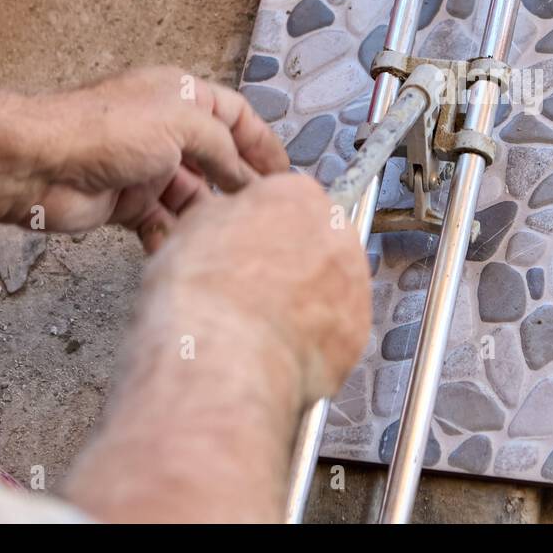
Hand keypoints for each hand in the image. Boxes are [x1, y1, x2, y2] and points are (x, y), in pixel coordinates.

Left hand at [30, 67, 287, 249]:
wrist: (38, 165)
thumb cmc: (106, 129)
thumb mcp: (183, 123)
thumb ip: (223, 149)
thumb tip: (247, 179)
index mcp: (182, 96)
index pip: (237, 117)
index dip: (263, 145)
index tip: (286, 177)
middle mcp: (166, 129)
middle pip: (218, 161)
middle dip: (240, 187)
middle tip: (266, 215)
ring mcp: (147, 167)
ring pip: (194, 197)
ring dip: (210, 217)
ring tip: (232, 238)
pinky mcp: (128, 202)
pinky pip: (164, 223)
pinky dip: (177, 237)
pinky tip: (191, 250)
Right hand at [141, 172, 370, 402]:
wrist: (222, 355)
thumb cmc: (201, 291)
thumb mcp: (194, 226)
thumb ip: (229, 216)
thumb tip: (233, 224)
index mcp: (297, 197)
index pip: (291, 202)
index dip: (266, 231)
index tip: (251, 250)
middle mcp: (336, 233)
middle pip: (319, 242)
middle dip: (294, 264)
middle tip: (256, 291)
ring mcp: (354, 283)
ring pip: (333, 287)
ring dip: (307, 302)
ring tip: (265, 326)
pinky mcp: (358, 331)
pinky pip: (337, 332)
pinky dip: (315, 342)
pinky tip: (280, 350)